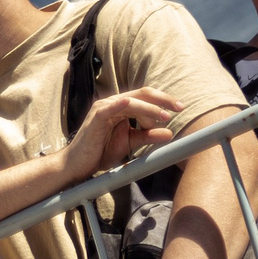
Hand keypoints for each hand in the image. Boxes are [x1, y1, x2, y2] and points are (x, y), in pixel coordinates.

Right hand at [62, 87, 181, 178]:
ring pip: (132, 101)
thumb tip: (170, 133)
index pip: (146, 97)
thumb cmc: (100, 152)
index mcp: (121, 107)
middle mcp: (113, 103)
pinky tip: (130, 102)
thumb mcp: (130, 143)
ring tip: (164, 117)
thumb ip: (148, 136)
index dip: (164, 101)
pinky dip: (122, 104)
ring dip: (150, 108)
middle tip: (179, 108)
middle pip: (142, 94)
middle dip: (163, 100)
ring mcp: (104, 108)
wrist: (78, 165)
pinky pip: (110, 108)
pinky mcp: (96, 117)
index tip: (179, 109)